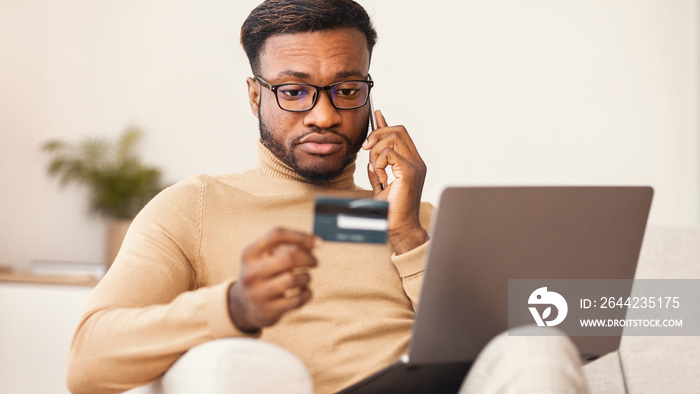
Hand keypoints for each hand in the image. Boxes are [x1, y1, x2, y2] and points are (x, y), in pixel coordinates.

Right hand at [227, 228, 319, 331]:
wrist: (243, 306)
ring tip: (306, 277)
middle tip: (314, 262)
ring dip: (306, 277)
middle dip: (308, 258)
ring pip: (293, 279)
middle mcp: (251, 272)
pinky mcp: (267, 310)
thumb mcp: (266, 257)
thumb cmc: (263, 274)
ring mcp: (257, 293)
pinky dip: (307, 293)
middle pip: (289, 258)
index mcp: (249, 253)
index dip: (301, 236)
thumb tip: (317, 243)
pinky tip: (305, 291)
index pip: (277, 234)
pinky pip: (297, 299)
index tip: (318, 243)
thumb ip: (288, 246)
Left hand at [363, 110, 427, 254]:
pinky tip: (381, 178)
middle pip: (398, 130)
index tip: (376, 114)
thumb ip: (377, 169)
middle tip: (366, 149)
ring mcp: (415, 166)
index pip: (401, 134)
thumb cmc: (390, 211)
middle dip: (377, 134)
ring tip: (376, 170)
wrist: (400, 228)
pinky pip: (389, 154)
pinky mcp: (409, 172)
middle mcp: (416, 161)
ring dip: (376, 151)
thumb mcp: (380, 184)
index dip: (386, 124)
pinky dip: (379, 163)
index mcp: (411, 163)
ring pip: (393, 138)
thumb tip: (370, 157)